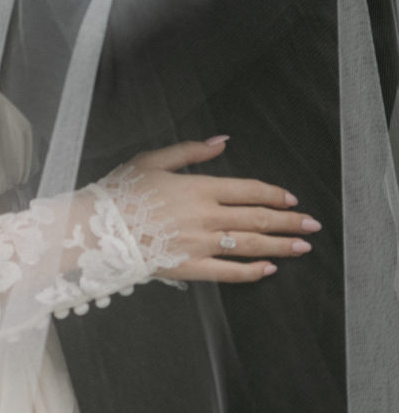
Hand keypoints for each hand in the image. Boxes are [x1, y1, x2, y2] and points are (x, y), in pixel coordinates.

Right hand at [125, 139, 320, 282]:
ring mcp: (201, 244)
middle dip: (288, 221)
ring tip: (302, 247)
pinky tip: (268, 269)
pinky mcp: (191, 267)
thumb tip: (222, 141)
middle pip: (257, 218)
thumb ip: (191, 151)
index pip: (247, 191)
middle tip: (312, 225)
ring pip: (250, 245)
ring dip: (280, 246)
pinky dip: (251, 271)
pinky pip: (229, 272)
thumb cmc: (123, 191)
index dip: (273, 194)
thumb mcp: (154, 160)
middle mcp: (206, 217)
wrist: (100, 228)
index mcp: (199, 188)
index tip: (291, 198)